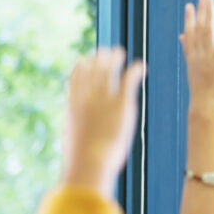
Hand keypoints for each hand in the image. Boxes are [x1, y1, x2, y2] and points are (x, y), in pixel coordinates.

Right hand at [61, 48, 145, 197]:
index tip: (84, 61)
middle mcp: (86, 99)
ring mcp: (104, 99)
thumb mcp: (76, 147)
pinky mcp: (122, 103)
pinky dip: (134, 70)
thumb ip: (78, 140)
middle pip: (91, 71)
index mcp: (73, 108)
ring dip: (114, 59)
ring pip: (108, 71)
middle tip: (105, 51)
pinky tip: (141, 65)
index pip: (74, 81)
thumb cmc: (82, 162)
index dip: (80, 69)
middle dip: (97, 59)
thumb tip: (78, 152)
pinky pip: (128, 80)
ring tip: (120, 52)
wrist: (90, 161)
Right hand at [179, 0, 213, 112]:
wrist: (204, 103)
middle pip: (198, 27)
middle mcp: (198, 53)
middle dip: (200, 11)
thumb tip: (182, 36)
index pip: (189, 32)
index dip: (189, 18)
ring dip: (208, 14)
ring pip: (207, 30)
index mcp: (191, 55)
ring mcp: (207, 56)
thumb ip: (187, 49)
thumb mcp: (192, 68)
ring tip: (210, 0)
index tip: (189, 4)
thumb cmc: (200, 89)